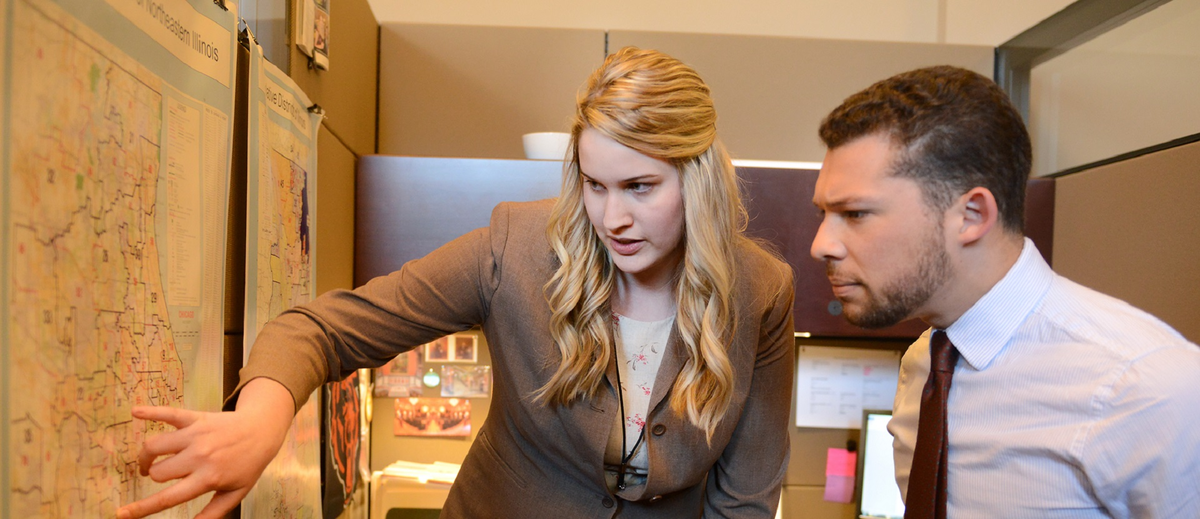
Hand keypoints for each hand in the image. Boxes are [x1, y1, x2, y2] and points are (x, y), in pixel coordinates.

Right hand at [116, 378, 294, 518]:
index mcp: (208, 478)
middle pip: (158, 471)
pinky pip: (168, 413)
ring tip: (151, 462)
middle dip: (156, 477)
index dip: (141, 508)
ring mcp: (195, 435)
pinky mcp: (195, 418)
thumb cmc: (248, 464)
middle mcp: (199, 456)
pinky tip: (135, 411)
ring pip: (154, 446)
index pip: (167, 497)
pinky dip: (150, 412)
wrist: (262, 430)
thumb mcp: (236, 493)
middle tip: (161, 476)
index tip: (121, 514)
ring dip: (147, 456)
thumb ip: (213, 513)